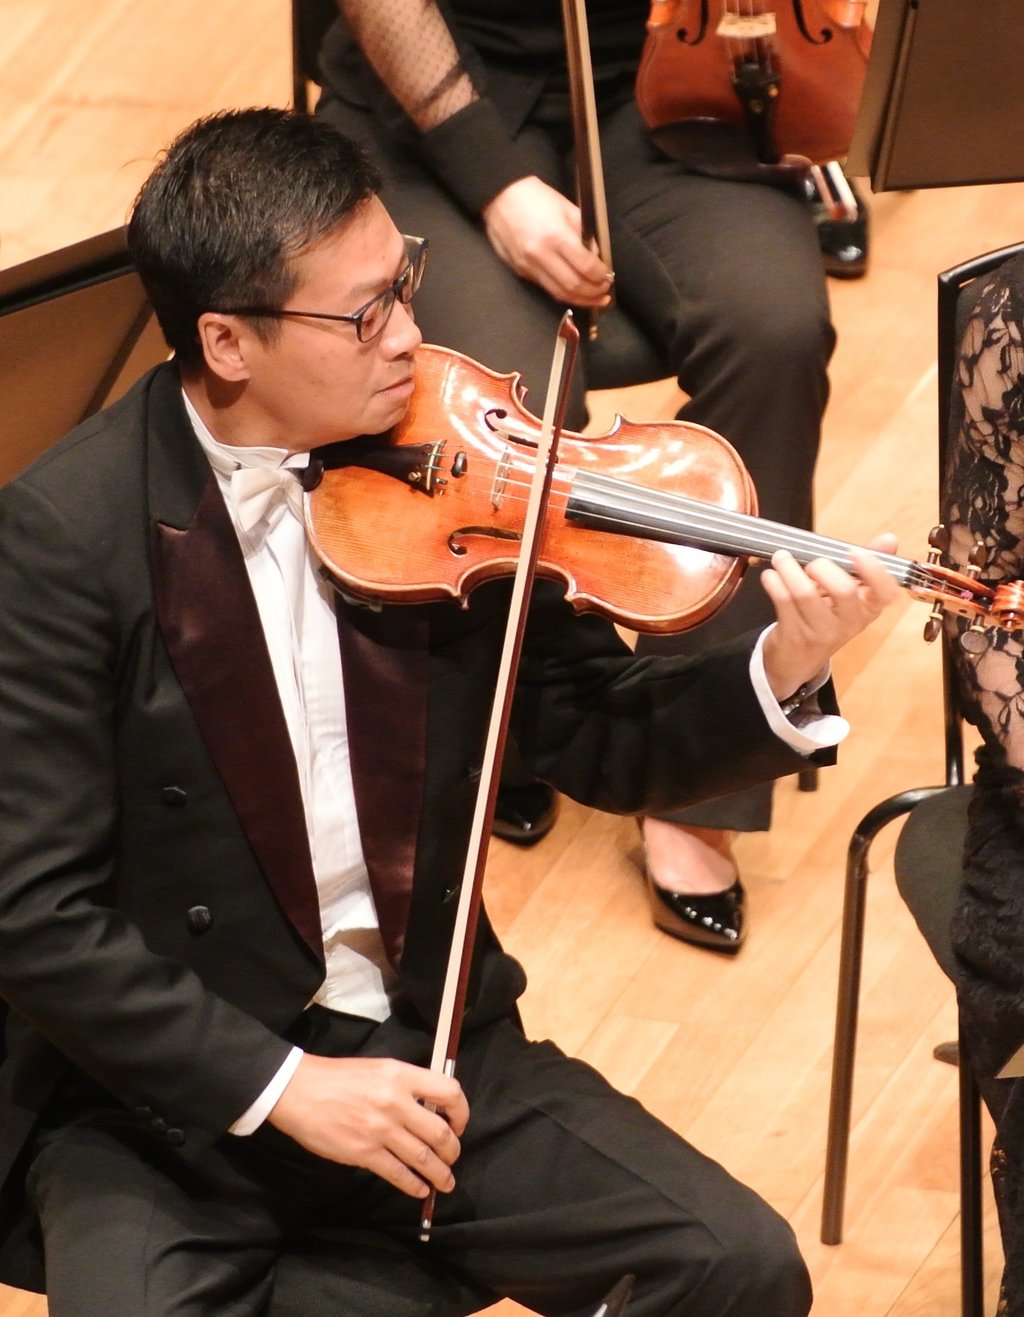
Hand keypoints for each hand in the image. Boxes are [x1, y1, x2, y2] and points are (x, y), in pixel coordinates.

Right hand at [266, 1054, 467, 1198]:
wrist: (299, 1090)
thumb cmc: (339, 1077)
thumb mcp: (379, 1068)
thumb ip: (405, 1086)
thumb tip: (429, 1109)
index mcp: (401, 1075)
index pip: (449, 1092)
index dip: (461, 1112)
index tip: (459, 1124)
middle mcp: (396, 1102)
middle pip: (440, 1132)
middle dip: (453, 1150)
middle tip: (452, 1157)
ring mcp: (381, 1130)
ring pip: (423, 1158)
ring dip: (440, 1174)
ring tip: (445, 1182)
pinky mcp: (364, 1154)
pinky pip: (398, 1174)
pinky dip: (414, 1185)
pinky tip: (420, 1189)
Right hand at [481, 176, 613, 305]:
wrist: (499, 197)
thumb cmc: (535, 197)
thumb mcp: (567, 208)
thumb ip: (584, 233)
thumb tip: (596, 257)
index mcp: (555, 236)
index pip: (585, 266)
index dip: (601, 276)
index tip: (608, 276)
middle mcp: (540, 256)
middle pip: (573, 287)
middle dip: (593, 293)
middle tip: (604, 291)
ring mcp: (528, 266)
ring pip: (559, 294)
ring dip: (580, 300)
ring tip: (594, 299)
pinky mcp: (521, 271)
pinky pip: (546, 287)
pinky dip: (563, 292)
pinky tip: (573, 290)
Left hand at [760, 533, 899, 704]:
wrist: (799, 659)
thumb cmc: (826, 617)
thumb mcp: (850, 595)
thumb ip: (866, 567)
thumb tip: (889, 539)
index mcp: (869, 608)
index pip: (885, 592)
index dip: (873, 570)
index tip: (855, 552)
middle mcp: (849, 622)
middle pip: (843, 590)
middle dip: (823, 567)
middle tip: (810, 562)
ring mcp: (821, 632)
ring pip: (806, 594)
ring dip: (789, 569)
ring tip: (781, 558)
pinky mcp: (794, 635)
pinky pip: (783, 602)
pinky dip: (774, 583)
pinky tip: (771, 576)